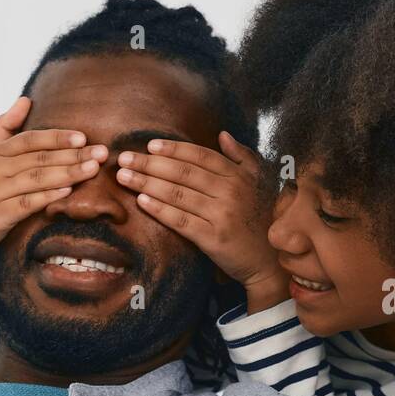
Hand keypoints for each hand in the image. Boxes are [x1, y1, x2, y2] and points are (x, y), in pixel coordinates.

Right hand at [0, 96, 106, 289]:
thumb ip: (5, 127)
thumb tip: (25, 99)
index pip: (30, 140)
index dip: (57, 137)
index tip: (83, 138)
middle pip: (38, 158)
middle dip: (72, 155)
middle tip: (101, 153)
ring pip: (36, 179)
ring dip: (67, 173)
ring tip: (92, 169)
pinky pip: (26, 204)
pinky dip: (47, 196)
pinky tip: (67, 191)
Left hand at [116, 131, 289, 311]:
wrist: (270, 261)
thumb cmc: (261, 220)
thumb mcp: (260, 183)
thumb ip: (242, 157)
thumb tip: (223, 135)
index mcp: (239, 176)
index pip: (200, 156)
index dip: (173, 149)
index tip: (149, 145)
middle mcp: (230, 191)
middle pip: (183, 172)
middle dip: (150, 163)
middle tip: (124, 158)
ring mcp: (221, 215)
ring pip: (178, 194)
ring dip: (147, 183)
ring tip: (124, 176)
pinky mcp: (213, 239)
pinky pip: (180, 220)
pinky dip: (159, 209)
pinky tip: (141, 201)